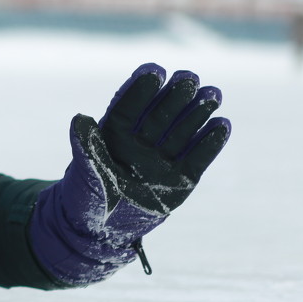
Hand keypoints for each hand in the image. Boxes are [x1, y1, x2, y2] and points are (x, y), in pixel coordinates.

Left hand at [31, 63, 230, 284]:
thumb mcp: (84, 173)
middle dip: (175, 95)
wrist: (100, 231)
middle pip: (160, 114)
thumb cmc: (86, 197)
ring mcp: (161, 160)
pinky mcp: (181, 179)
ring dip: (198, 112)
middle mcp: (140, 142)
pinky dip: (210, 143)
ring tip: (212, 93)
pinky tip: (223, 124)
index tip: (154, 70)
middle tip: (189, 77)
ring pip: (182, 131)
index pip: (129, 107)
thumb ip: (86, 147)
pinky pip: (198, 158)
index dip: (141, 89)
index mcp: (114, 135)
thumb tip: (80, 118)